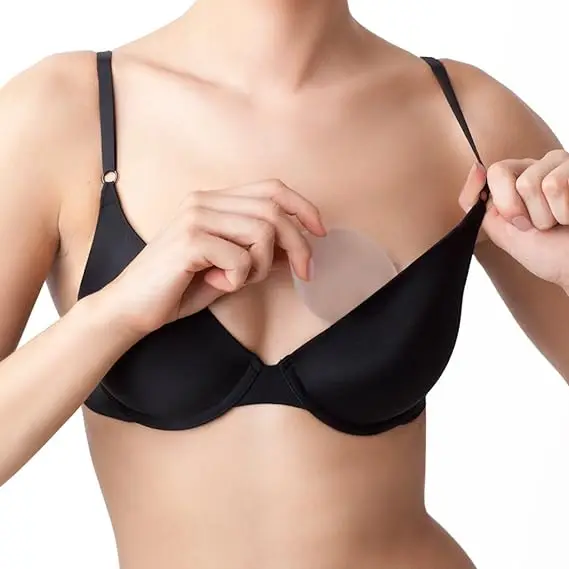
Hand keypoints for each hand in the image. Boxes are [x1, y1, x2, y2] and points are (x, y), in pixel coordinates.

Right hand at [99, 179, 325, 334]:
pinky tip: (216, 283)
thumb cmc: (181, 286)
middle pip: (273, 210)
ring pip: (262, 232)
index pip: (271, 188)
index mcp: (213, 200)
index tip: (320, 232)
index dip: (303, 207)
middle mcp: (204, 200)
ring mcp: (195, 217)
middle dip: (298, 245)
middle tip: (303, 273)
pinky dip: (238, 279)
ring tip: (238, 279)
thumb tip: (300, 248)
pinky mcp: (189, 240)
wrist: (132, 307)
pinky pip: (241, 258)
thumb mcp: (230, 265)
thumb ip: (259, 250)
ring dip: (262, 265)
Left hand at [459, 149, 568, 290]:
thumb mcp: (498, 228)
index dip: (505, 204)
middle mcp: (540, 165)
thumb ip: (475, 201)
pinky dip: (562, 212)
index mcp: (518, 177)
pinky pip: (554, 184)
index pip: (495, 171)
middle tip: (540, 225)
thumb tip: (476, 166)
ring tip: (559, 221)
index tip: (518, 223)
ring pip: (530, 183)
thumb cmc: (545, 251)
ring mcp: (563, 164)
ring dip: (544, 216)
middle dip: (522, 212)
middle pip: (508, 175)